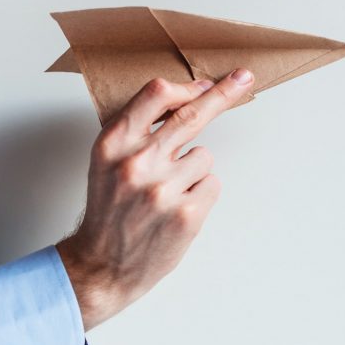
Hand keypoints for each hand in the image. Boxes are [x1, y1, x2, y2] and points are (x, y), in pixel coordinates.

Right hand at [56, 68, 254, 329]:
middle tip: (243, 78)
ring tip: (166, 194)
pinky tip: (176, 210)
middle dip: (223, 94)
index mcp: (113, 143)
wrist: (102, 266)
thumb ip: (138, 130)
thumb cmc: (110, 210)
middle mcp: (136, 162)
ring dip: (193, 172)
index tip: (207, 83)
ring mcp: (163, 189)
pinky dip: (200, 195)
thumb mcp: (107, 161)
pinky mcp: (187, 214)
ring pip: (204, 157)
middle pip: (192, 116)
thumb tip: (184, 99)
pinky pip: (212, 185)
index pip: (156, 96)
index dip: (186, 87)